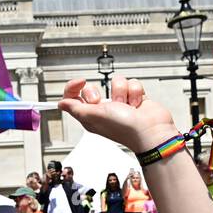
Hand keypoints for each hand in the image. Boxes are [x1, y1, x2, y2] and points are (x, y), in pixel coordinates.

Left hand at [58, 76, 178, 154]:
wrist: (151, 131)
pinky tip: (137, 104)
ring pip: (115, 83)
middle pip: (92, 88)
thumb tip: (61, 104)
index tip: (80, 81)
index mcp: (89, 116)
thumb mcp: (93, 117)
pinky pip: (131, 83)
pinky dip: (135, 92)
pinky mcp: (134, 98)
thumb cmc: (124, 128)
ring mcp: (119, 103)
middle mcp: (103, 110)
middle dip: (101, 92)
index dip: (74, 87)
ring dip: (122, 92)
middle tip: (106, 104)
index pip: (73, 98)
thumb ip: (76, 108)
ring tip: (127, 105)